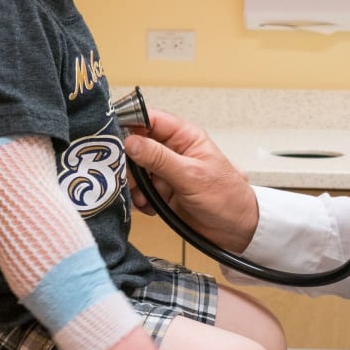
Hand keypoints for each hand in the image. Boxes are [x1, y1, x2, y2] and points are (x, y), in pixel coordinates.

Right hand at [123, 108, 258, 250]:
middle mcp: (172, 151)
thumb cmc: (226, 197)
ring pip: (134, 170)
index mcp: (184, 137)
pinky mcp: (161, 191)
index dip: (130, 124)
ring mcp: (165, 171)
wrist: (235, 230)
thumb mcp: (191, 175)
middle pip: (136, 146)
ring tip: (144, 196)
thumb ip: (159, 158)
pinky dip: (140, 199)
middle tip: (130, 177)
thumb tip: (131, 141)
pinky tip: (150, 207)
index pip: (150, 119)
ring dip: (133, 185)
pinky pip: (139, 190)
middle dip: (129, 163)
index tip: (114, 137)